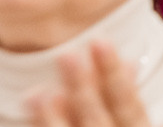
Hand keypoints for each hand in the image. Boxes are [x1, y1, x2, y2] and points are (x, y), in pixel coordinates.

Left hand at [27, 41, 155, 126]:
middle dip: (83, 88)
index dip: (114, 76)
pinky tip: (31, 114)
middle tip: (65, 55)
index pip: (130, 108)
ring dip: (52, 120)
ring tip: (37, 91)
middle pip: (100, 123)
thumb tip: (131, 66)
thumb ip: (129, 109)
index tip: (99, 42)